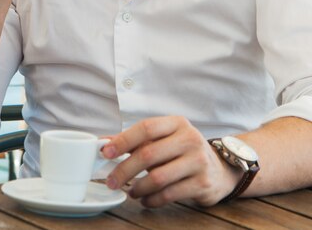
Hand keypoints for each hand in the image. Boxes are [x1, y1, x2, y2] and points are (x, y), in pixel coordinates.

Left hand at [101, 116, 240, 207]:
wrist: (219, 170)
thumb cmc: (182, 151)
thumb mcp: (165, 138)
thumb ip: (136, 140)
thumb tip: (103, 142)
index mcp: (177, 123)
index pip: (146, 128)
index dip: (123, 140)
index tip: (106, 152)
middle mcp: (189, 138)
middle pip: (148, 154)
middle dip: (124, 170)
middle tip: (110, 181)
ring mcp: (198, 161)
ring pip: (158, 177)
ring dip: (138, 187)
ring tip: (130, 191)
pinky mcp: (202, 183)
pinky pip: (169, 194)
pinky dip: (152, 200)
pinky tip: (145, 199)